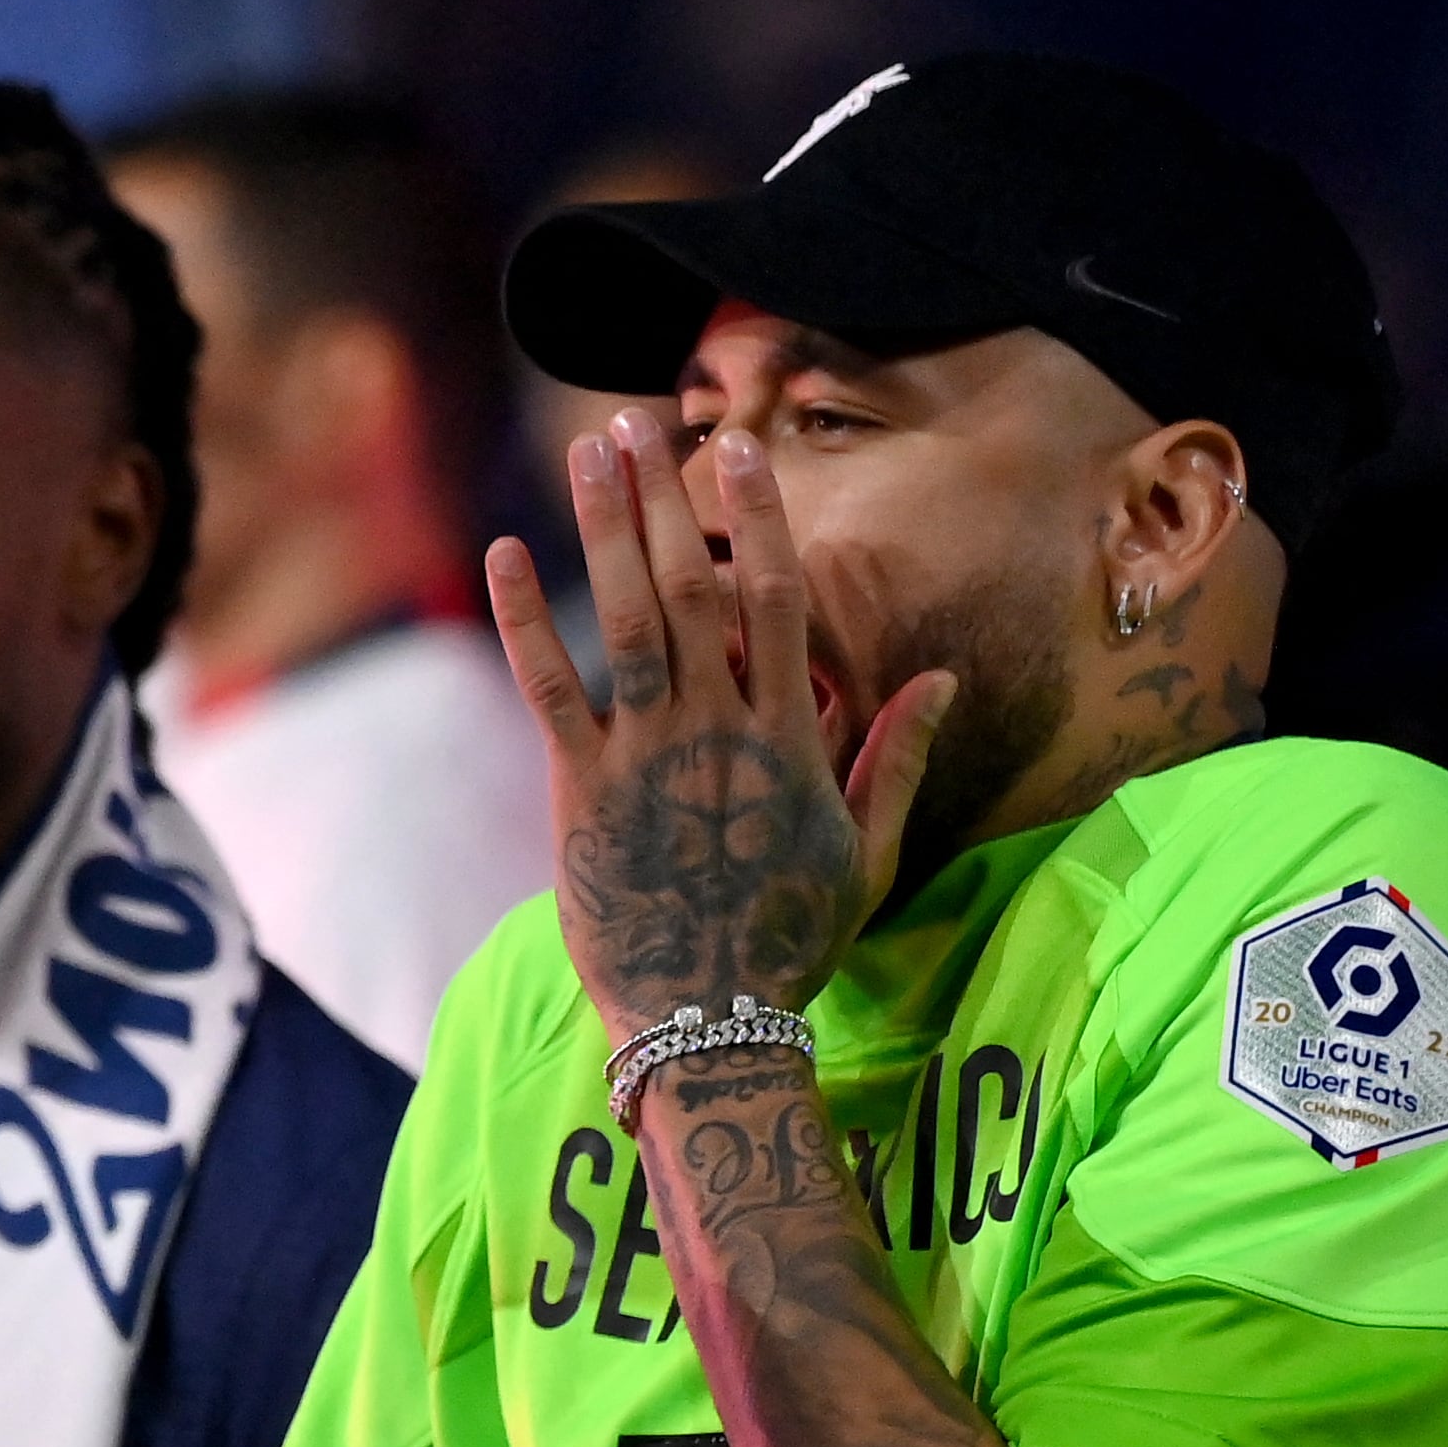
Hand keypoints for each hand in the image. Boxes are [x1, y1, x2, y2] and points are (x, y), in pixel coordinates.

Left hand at [486, 411, 955, 1045]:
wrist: (710, 1024)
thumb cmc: (790, 941)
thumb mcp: (867, 854)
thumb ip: (897, 759)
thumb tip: (943, 679)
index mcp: (789, 737)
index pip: (777, 599)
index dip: (756, 516)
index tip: (736, 449)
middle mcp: (719, 730)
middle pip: (692, 586)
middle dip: (662, 498)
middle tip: (635, 422)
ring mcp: (648, 756)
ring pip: (627, 617)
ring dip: (603, 529)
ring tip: (586, 453)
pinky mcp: (582, 791)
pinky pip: (550, 688)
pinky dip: (526, 619)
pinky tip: (504, 553)